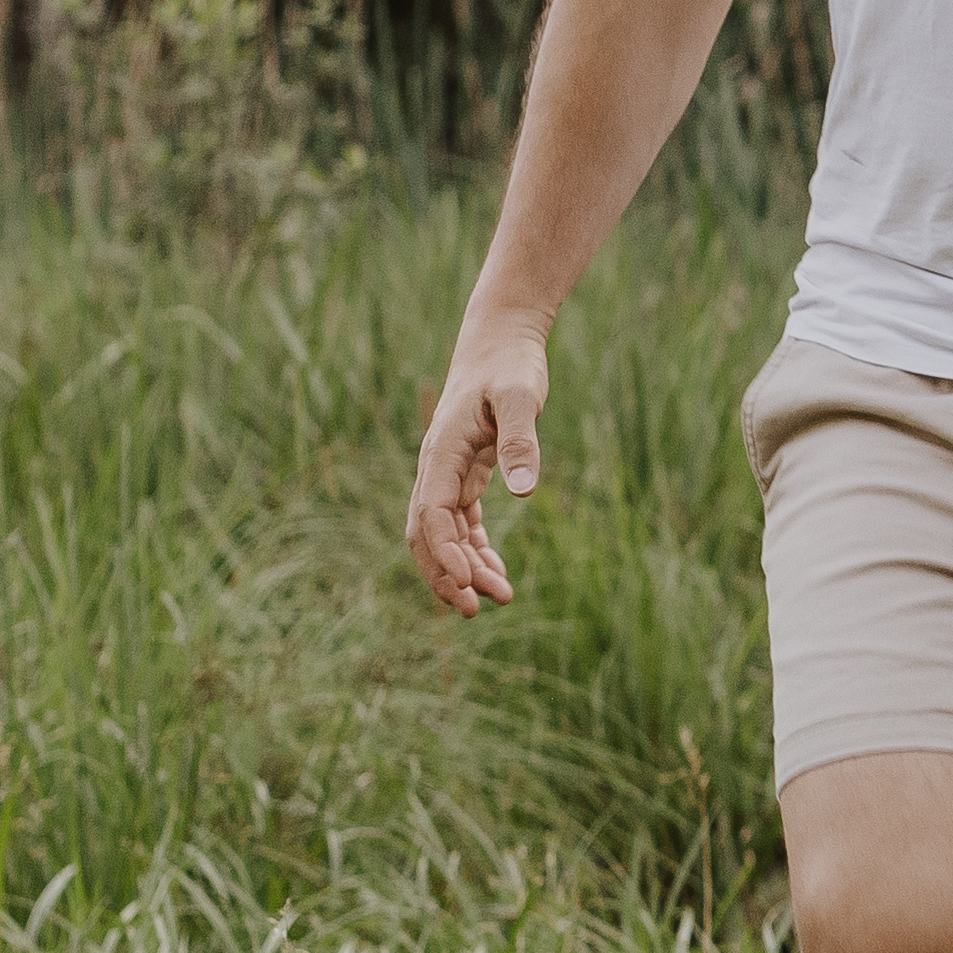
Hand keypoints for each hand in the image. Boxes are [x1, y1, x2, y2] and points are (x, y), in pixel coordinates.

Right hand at [407, 320, 548, 612]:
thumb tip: (524, 491)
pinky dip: (476, 549)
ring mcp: (450, 472)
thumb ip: (521, 440)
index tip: (470, 583)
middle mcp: (438, 467)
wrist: (501, 341)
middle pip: (428, 534)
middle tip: (475, 611)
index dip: (446, 553)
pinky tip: (496, 574)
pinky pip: (464, 521)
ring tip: (501, 599)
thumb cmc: (510, 365)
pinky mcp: (468, 472)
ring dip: (467, 568)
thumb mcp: (521, 397)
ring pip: (447, 533)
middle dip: (446, 575)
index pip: (432, 515)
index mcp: (441, 452)